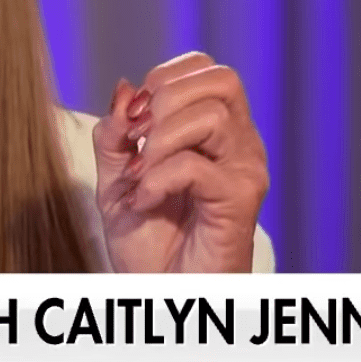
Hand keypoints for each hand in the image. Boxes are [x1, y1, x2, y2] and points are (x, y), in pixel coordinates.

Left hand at [92, 51, 268, 273]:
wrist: (158, 293)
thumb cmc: (147, 241)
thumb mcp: (115, 177)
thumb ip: (116, 132)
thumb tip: (125, 88)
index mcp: (216, 131)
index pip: (205, 68)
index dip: (163, 79)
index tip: (134, 119)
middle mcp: (239, 143)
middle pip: (220, 78)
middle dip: (166, 99)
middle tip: (137, 139)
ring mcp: (244, 169)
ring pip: (211, 115)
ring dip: (159, 141)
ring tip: (139, 175)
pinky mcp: (240, 199)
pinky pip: (196, 166)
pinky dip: (158, 178)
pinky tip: (145, 200)